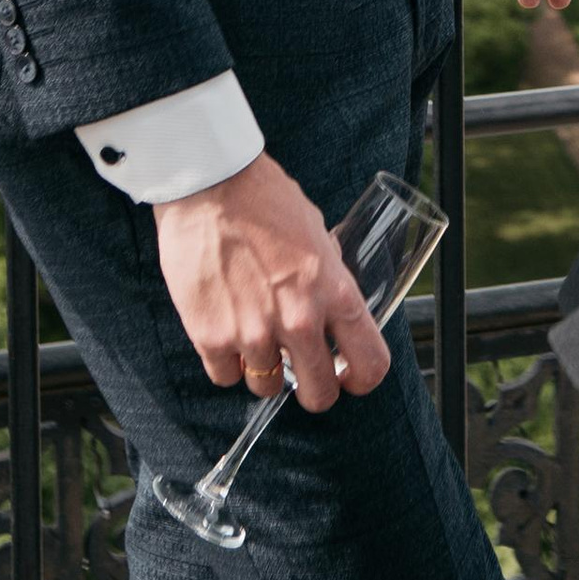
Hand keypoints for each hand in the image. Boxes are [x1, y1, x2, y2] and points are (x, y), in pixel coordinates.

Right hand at [155, 153, 388, 411]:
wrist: (209, 185)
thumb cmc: (263, 199)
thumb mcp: (316, 234)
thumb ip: (327, 276)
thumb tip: (330, 304)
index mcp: (334, 293)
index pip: (369, 363)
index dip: (361, 378)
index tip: (350, 377)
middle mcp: (298, 321)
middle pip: (319, 394)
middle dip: (314, 389)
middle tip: (303, 373)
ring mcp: (253, 333)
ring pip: (267, 388)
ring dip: (263, 369)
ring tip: (254, 339)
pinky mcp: (210, 337)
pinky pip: (225, 376)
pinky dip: (226, 362)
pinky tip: (225, 334)